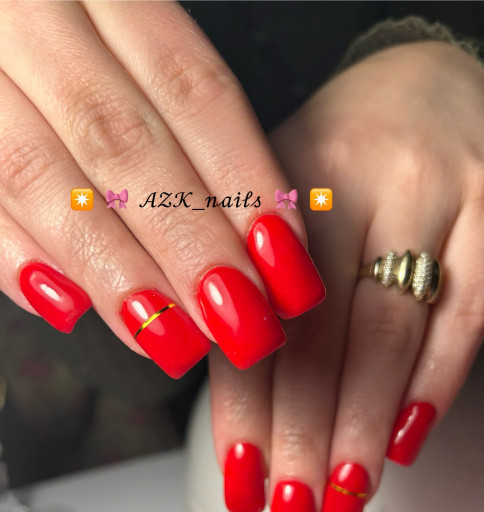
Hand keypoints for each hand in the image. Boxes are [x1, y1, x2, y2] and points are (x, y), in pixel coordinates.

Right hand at [0, 1, 323, 376]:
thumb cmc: (71, 41)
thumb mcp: (125, 39)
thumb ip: (174, 118)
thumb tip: (255, 236)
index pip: (192, 89)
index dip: (245, 182)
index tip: (286, 263)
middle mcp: (31, 13)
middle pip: (122, 139)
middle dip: (189, 242)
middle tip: (239, 322)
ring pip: (39, 173)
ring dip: (113, 268)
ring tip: (170, 337)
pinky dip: (16, 257)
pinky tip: (71, 308)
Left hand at [209, 40, 483, 511]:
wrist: (429, 83)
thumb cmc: (342, 162)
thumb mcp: (280, 207)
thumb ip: (257, 296)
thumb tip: (247, 417)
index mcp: (272, 184)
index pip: (251, 316)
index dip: (242, 410)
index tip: (238, 483)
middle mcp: (347, 181)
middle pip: (318, 334)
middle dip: (301, 437)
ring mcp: (428, 192)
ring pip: (390, 331)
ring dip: (363, 425)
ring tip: (344, 496)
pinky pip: (468, 311)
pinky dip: (436, 384)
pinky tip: (407, 440)